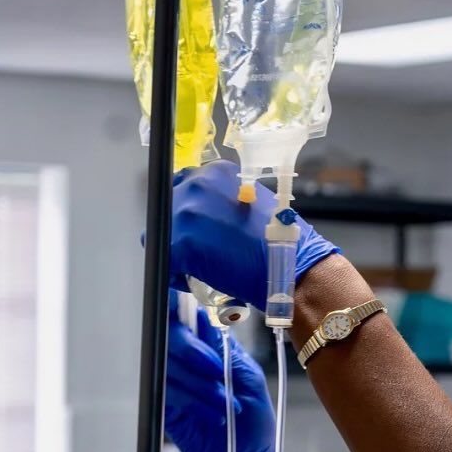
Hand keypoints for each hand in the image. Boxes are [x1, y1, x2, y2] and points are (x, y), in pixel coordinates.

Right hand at [165, 290, 275, 451]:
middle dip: (193, 350)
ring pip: (168, 365)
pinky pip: (167, 392)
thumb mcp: (250, 379)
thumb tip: (206, 320)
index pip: (188, 316)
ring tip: (225, 402)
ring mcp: (175, 383)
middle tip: (217, 370)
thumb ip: (225, 350)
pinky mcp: (165, 407)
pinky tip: (214, 414)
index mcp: (211, 347)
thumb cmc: (254, 423)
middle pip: (169, 334)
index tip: (196, 316)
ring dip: (199, 383)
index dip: (185, 307)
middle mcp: (189, 361)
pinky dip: (193, 401)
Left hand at [171, 161, 339, 308]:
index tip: (193, 223)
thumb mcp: (251, 200)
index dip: (186, 206)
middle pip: (168, 205)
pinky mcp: (180, 244)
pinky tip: (196, 279)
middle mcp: (197, 185)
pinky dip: (177, 274)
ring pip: (162, 234)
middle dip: (179, 227)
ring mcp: (186, 214)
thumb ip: (224, 199)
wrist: (289, 266)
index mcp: (216, 172)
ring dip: (176, 249)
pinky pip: (165, 261)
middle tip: (197, 247)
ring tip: (197, 265)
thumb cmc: (280, 238)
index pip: (184, 183)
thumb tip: (207, 212)